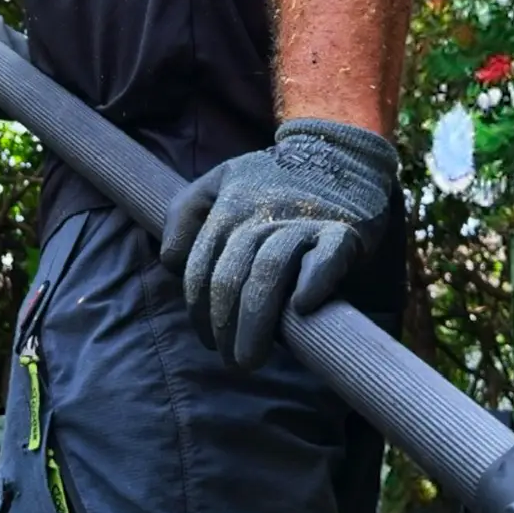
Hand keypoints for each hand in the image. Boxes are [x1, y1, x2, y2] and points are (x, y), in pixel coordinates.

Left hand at [160, 119, 397, 370]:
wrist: (339, 152)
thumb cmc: (271, 179)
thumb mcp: (218, 181)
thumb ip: (185, 214)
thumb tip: (171, 264)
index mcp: (227, 205)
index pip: (200, 267)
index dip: (198, 309)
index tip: (208, 338)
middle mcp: (260, 212)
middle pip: (231, 275)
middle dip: (224, 325)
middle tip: (231, 360)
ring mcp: (302, 221)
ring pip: (270, 272)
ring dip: (256, 320)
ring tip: (250, 358)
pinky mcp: (342, 231)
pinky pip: (326, 258)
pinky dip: (314, 281)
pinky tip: (303, 308)